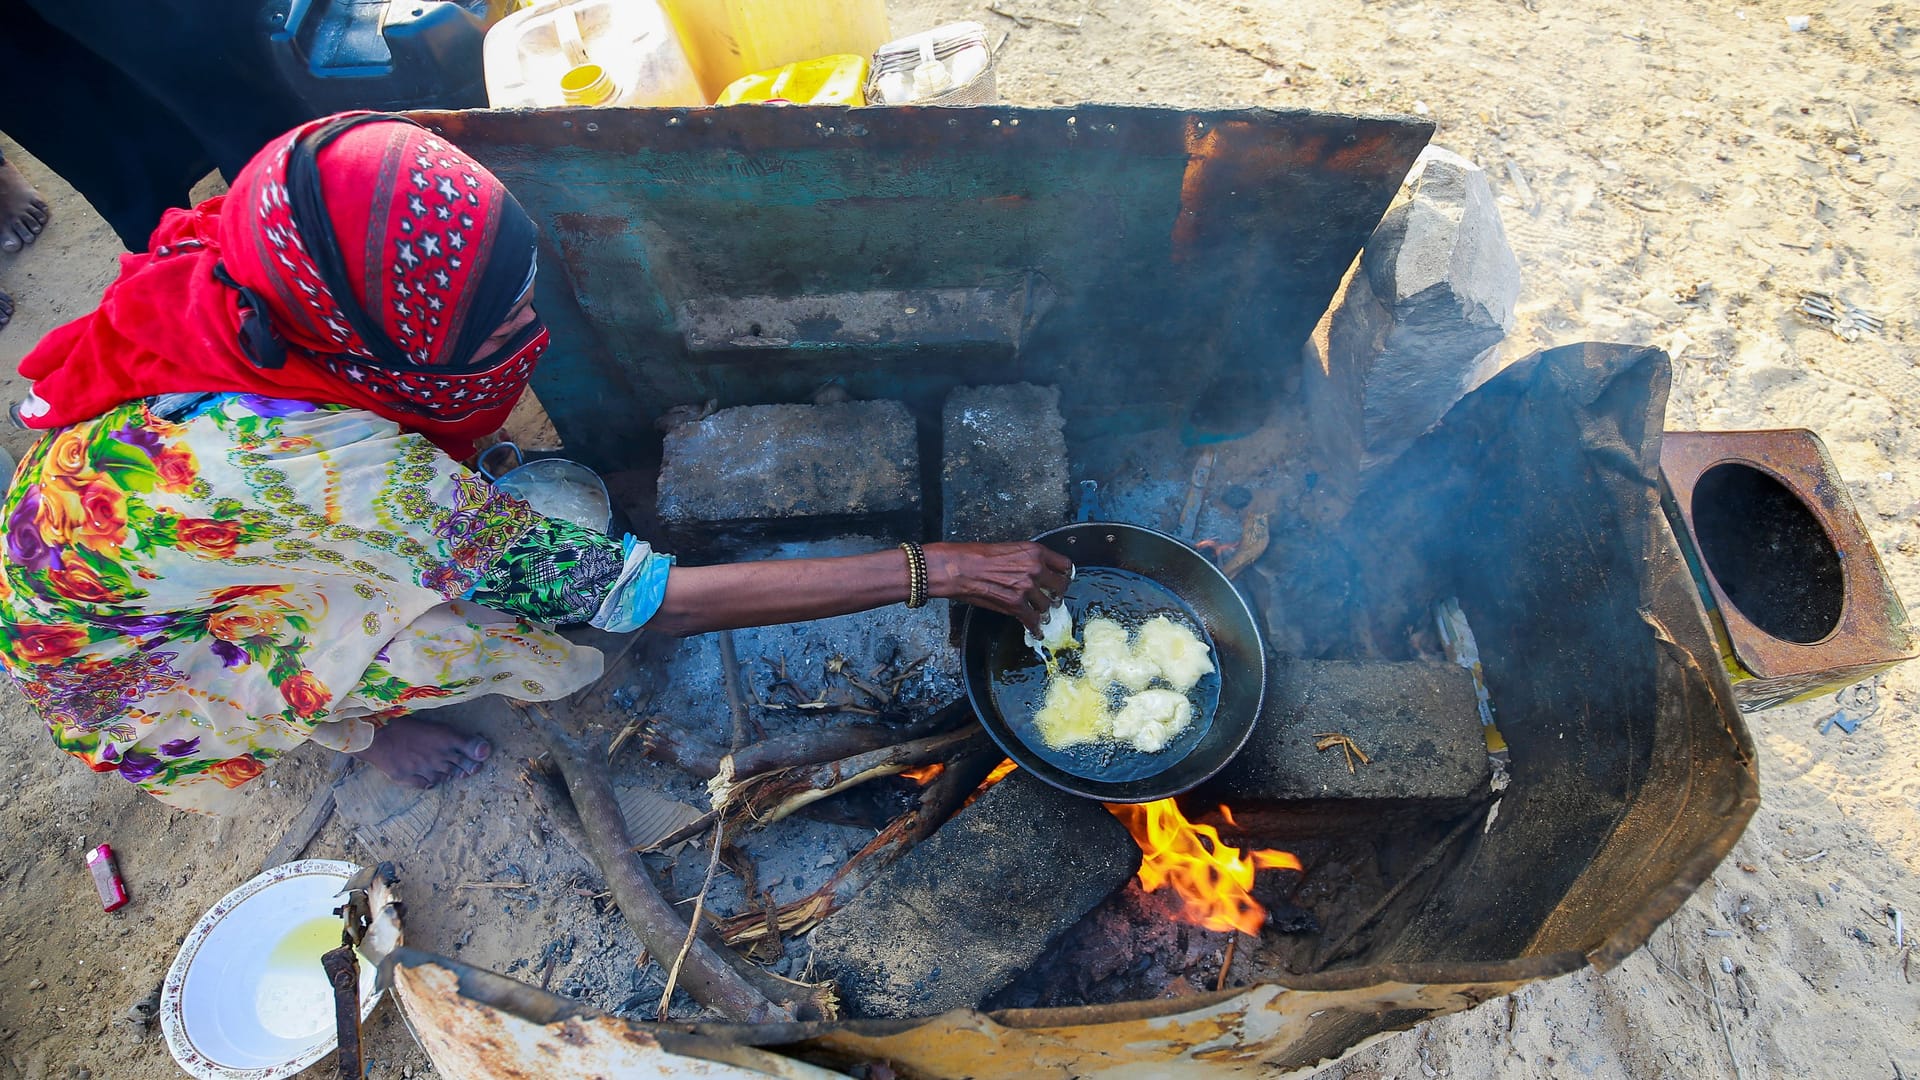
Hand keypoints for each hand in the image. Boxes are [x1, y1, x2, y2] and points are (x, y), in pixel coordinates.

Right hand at [925, 542, 1073, 634]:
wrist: (960, 568)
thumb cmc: (977, 556)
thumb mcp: (1010, 549)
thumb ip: (1029, 559)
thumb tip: (1038, 570)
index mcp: (1035, 552)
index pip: (1064, 565)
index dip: (1064, 574)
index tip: (1063, 579)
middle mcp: (1035, 569)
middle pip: (1061, 587)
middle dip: (1057, 594)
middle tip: (1053, 597)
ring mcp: (1027, 589)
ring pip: (1048, 606)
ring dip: (1045, 612)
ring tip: (1041, 614)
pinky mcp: (1016, 605)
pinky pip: (1033, 621)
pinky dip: (1035, 628)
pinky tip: (1035, 631)